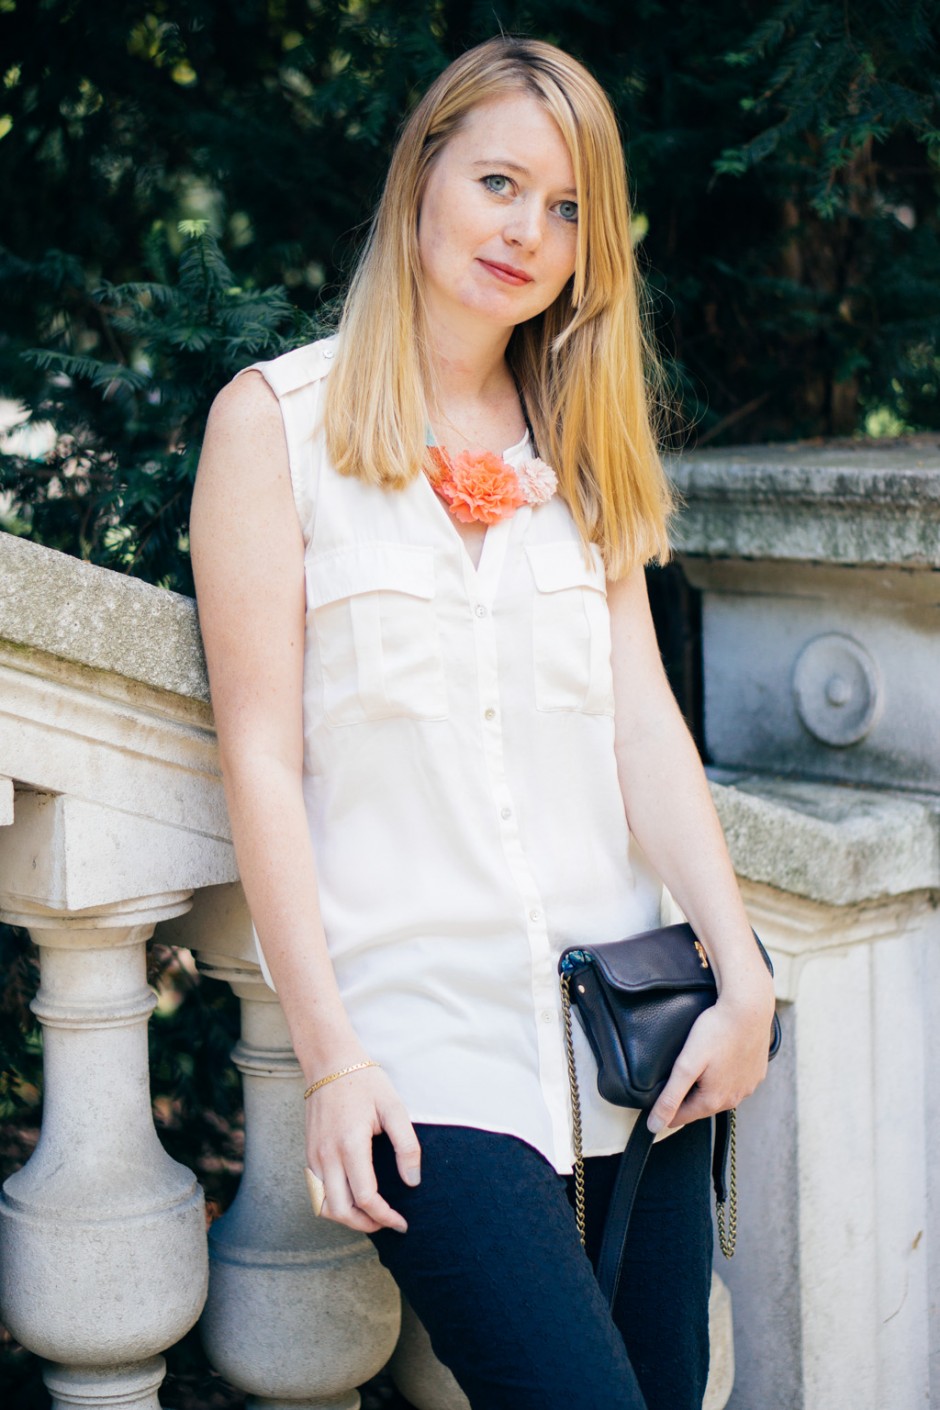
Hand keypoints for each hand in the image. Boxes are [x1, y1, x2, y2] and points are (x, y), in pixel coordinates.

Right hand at [305, 1063, 420, 1233]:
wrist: (329, 1062)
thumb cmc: (365, 1082)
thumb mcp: (394, 1107)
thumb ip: (406, 1145)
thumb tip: (412, 1182)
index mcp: (350, 1144)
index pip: (366, 1198)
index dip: (386, 1216)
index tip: (402, 1222)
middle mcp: (327, 1155)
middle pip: (341, 1211)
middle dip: (366, 1225)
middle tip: (388, 1223)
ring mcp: (314, 1156)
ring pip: (324, 1206)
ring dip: (347, 1218)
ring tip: (371, 1215)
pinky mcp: (309, 1154)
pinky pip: (317, 1192)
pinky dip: (334, 1204)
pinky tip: (353, 1198)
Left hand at [646, 972, 775, 1133]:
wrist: (749, 1008)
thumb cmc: (716, 1030)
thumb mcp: (686, 1064)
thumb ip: (670, 1096)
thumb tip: (654, 1126)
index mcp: (714, 1100)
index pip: (681, 1117)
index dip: (665, 1109)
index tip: (654, 1100)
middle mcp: (734, 1099)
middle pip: (701, 1106)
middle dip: (686, 1098)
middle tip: (673, 1080)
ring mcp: (748, 1086)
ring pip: (720, 1094)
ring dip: (707, 1088)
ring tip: (696, 1070)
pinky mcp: (757, 1073)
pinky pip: (736, 1082)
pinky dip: (725, 1076)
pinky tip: (719, 1062)